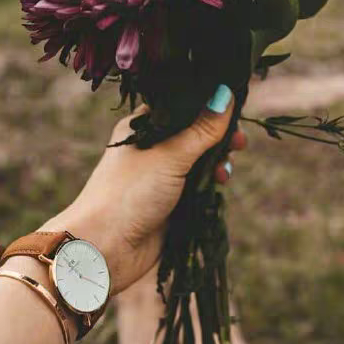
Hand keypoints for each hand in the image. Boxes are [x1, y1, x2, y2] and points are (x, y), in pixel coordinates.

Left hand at [39, 84, 245, 293]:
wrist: (104, 250)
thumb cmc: (129, 194)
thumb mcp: (170, 156)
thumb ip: (202, 129)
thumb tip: (225, 93)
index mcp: (141, 127)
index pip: (180, 106)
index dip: (206, 104)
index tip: (234, 106)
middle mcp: (150, 148)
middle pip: (194, 133)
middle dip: (218, 137)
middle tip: (239, 143)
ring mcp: (160, 176)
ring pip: (199, 160)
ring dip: (217, 161)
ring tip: (224, 170)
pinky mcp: (170, 202)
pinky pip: (198, 185)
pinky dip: (211, 182)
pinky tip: (219, 183)